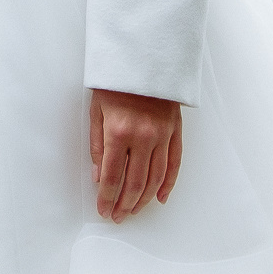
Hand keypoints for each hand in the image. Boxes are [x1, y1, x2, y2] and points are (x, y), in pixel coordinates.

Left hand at [90, 88, 182, 221]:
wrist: (143, 57)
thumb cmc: (115, 82)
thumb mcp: (96, 111)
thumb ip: (98, 146)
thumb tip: (99, 176)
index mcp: (119, 132)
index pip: (112, 176)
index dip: (107, 198)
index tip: (104, 210)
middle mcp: (143, 137)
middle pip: (135, 182)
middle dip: (125, 204)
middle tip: (118, 217)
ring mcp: (162, 135)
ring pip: (156, 178)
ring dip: (144, 199)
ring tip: (135, 211)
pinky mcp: (175, 131)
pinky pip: (174, 163)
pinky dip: (168, 183)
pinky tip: (160, 197)